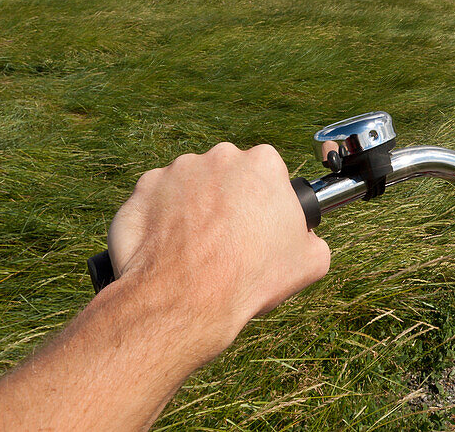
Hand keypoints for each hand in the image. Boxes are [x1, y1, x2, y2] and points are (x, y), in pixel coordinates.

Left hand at [105, 143, 330, 364]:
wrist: (188, 298)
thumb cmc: (251, 276)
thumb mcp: (310, 261)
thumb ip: (311, 238)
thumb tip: (306, 239)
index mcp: (263, 163)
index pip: (267, 174)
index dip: (264, 202)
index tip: (259, 226)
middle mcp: (219, 156)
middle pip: (226, 174)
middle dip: (227, 199)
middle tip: (227, 238)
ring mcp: (176, 170)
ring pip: (189, 186)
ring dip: (192, 208)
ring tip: (194, 249)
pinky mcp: (143, 189)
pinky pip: (154, 202)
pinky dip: (159, 221)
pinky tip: (167, 250)